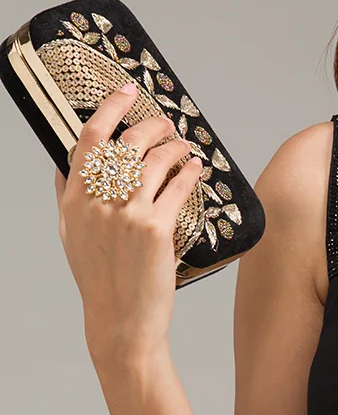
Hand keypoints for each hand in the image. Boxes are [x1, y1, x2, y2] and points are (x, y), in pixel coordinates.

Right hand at [54, 82, 205, 367]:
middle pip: (128, 144)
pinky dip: (190, 173)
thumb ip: (67, 196)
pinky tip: (196, 169)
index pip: (90, 140)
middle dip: (151, 127)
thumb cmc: (99, 279)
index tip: (127, 93)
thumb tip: (64, 162)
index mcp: (74, 200)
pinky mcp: (155, 229)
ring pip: (156, 162)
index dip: (111, 109)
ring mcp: (127, 215)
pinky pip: (178, 188)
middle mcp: (98, 203)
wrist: (121, 321)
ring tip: (185, 146)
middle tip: (166, 124)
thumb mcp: (71, 235)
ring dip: (175, 147)